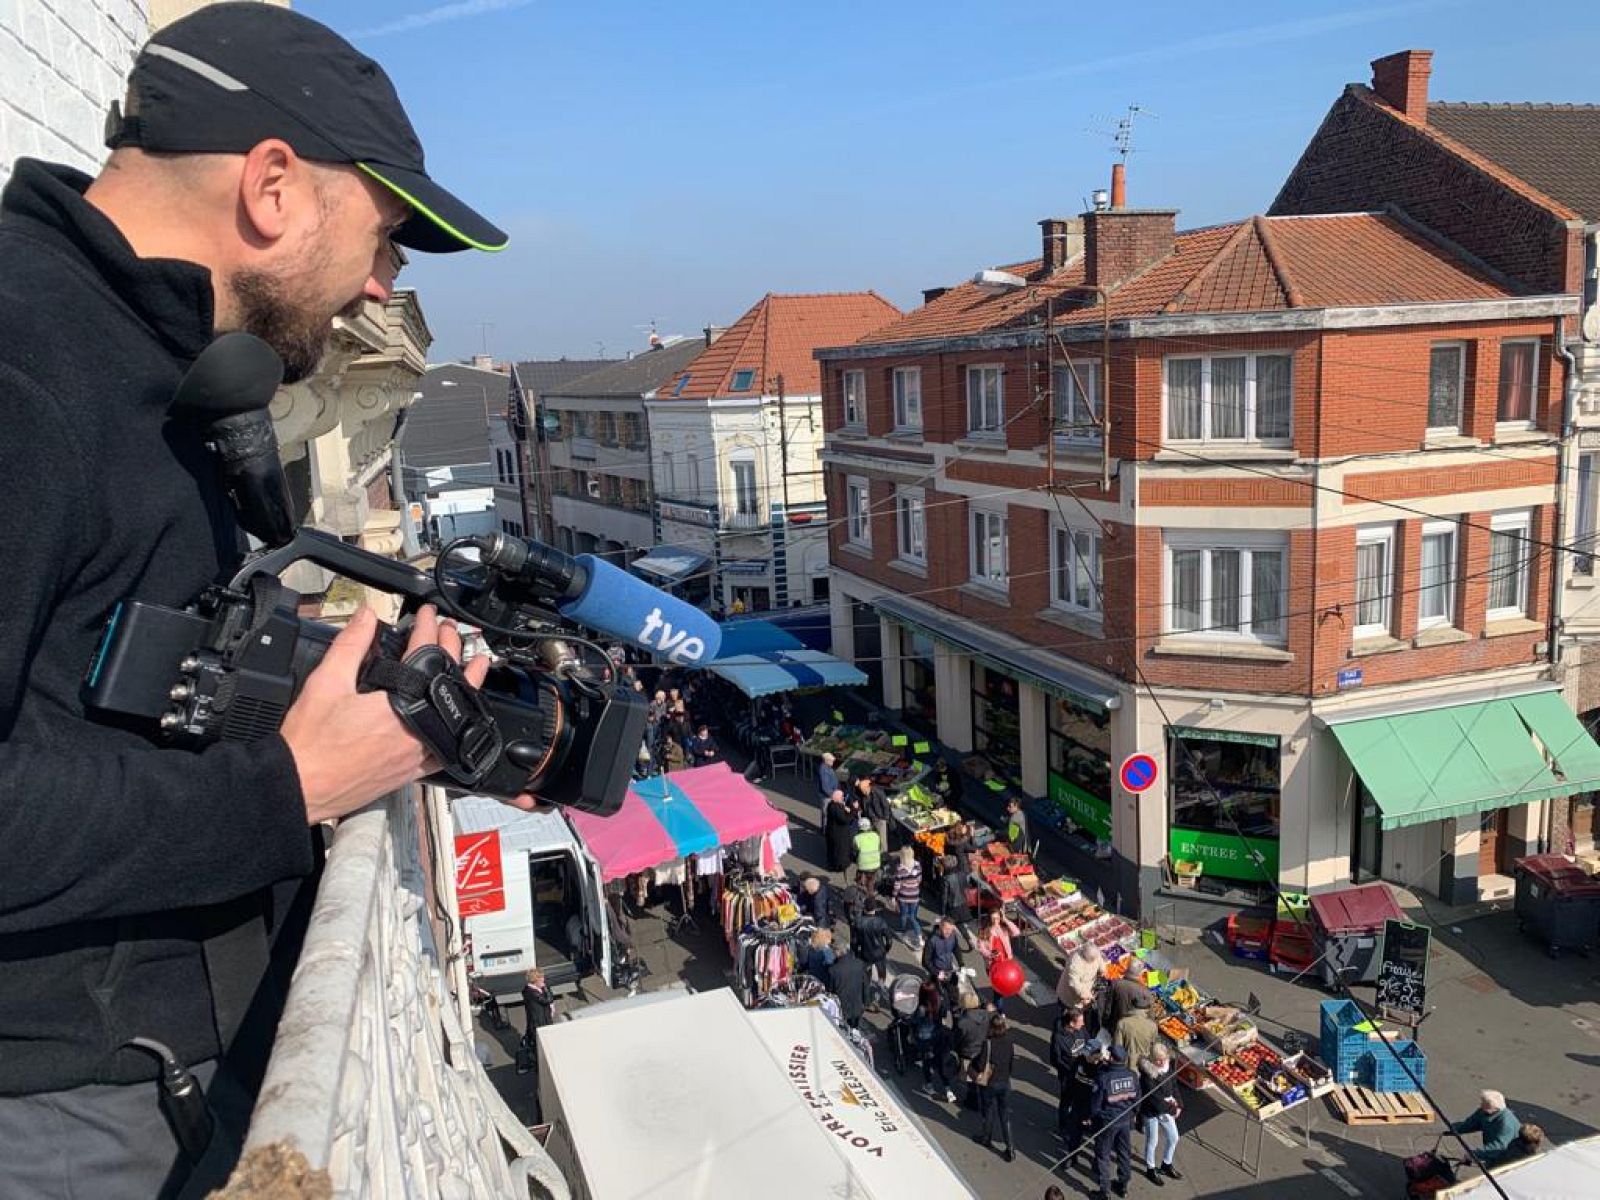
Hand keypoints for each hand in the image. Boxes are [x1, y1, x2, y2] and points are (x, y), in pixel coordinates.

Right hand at [283, 605, 496, 823]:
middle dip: (450, 650)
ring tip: (474, 667)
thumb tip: (366, 617)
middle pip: (445, 682)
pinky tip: (455, 719)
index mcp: (398, 706)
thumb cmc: (309, 744)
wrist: (298, 786)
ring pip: (453, 716)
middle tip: (448, 631)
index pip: (423, 655)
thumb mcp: (326, 683)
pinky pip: (444, 748)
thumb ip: (351, 645)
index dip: (427, 628)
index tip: (428, 614)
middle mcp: (415, 732)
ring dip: (463, 687)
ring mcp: (416, 756)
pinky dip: (453, 728)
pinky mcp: (410, 773)